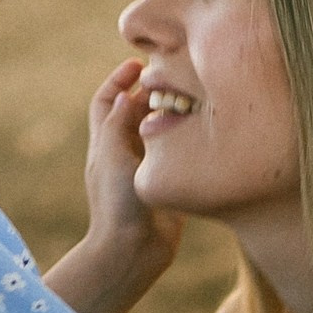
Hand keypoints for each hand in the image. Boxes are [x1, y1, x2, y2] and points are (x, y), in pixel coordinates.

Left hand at [74, 60, 182, 297]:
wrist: (133, 250)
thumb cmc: (117, 203)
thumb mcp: (113, 155)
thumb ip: (118, 122)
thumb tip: (127, 93)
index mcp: (106, 143)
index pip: (108, 101)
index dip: (119, 79)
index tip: (138, 62)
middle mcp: (126, 152)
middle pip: (138, 109)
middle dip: (154, 90)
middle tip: (176, 75)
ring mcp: (148, 166)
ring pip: (162, 127)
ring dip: (174, 110)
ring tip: (193, 94)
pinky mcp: (169, 180)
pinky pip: (180, 150)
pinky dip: (189, 135)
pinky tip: (206, 124)